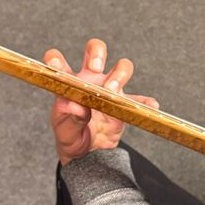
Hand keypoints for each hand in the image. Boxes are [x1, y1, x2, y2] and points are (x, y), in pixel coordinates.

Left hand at [43, 39, 159, 164]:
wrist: (87, 154)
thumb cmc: (71, 136)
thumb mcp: (65, 130)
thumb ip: (70, 118)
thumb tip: (75, 107)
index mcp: (70, 83)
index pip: (58, 62)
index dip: (56, 59)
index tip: (55, 66)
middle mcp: (90, 80)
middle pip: (95, 51)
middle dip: (97, 54)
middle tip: (95, 68)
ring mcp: (110, 90)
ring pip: (121, 68)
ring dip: (119, 75)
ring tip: (113, 91)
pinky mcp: (125, 105)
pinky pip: (139, 100)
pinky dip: (145, 102)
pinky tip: (149, 106)